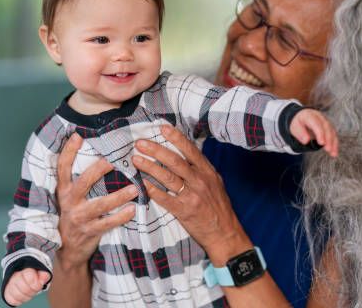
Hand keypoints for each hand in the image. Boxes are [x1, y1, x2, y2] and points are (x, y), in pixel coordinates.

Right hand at [4, 268, 50, 305]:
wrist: (22, 273)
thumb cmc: (34, 274)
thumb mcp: (41, 272)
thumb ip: (44, 275)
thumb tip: (41, 282)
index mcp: (25, 269)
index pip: (30, 278)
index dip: (36, 285)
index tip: (39, 285)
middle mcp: (16, 275)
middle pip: (25, 289)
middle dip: (33, 291)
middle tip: (34, 289)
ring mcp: (10, 284)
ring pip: (18, 295)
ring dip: (26, 297)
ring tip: (29, 293)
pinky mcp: (6, 292)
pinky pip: (11, 301)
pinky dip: (19, 301)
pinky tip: (23, 296)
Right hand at [55, 133, 137, 270]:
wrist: (68, 249)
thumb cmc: (74, 214)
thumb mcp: (70, 197)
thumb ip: (80, 179)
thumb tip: (98, 152)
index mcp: (63, 190)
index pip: (62, 167)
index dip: (69, 151)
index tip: (78, 135)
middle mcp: (69, 202)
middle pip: (83, 182)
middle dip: (98, 170)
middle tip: (115, 159)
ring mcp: (79, 218)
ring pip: (99, 205)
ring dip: (118, 196)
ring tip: (135, 188)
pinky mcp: (89, 232)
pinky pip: (107, 223)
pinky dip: (121, 216)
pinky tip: (133, 209)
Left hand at [132, 125, 252, 264]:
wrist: (225, 233)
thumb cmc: (218, 207)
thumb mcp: (215, 183)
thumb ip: (200, 169)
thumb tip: (185, 154)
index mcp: (208, 172)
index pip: (190, 150)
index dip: (176, 138)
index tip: (162, 128)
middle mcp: (200, 181)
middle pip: (175, 161)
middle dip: (156, 150)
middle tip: (140, 143)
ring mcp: (192, 196)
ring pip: (168, 177)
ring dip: (150, 167)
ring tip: (136, 160)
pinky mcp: (184, 211)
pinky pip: (165, 198)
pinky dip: (153, 190)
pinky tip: (142, 183)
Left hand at [289, 109, 337, 156]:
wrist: (301, 118)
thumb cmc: (298, 123)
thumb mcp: (294, 127)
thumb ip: (300, 133)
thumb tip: (306, 141)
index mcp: (309, 115)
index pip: (316, 123)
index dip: (320, 133)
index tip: (321, 143)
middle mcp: (319, 117)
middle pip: (326, 127)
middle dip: (328, 139)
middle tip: (328, 150)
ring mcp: (325, 122)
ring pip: (331, 131)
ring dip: (333, 143)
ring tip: (332, 153)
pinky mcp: (329, 128)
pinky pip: (333, 135)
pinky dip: (334, 144)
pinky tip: (334, 152)